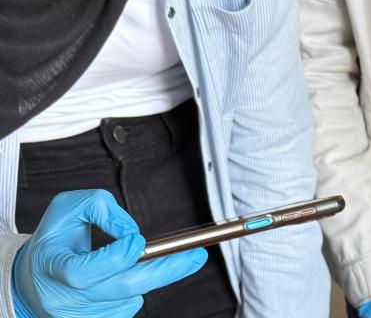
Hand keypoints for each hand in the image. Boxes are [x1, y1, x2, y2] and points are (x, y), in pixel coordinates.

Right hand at [12, 189, 207, 317]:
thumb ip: (103, 209)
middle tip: (196, 256)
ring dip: (148, 276)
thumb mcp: (69, 207)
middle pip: (123, 289)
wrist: (32, 277)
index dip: (119, 256)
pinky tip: (124, 276)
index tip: (138, 239)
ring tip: (141, 258)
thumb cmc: (54, 239)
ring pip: (129, 298)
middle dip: (166, 270)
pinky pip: (128, 308)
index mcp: (52, 265)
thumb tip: (132, 232)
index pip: (87, 272)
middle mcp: (64, 298)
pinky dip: (135, 290)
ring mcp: (78, 315)